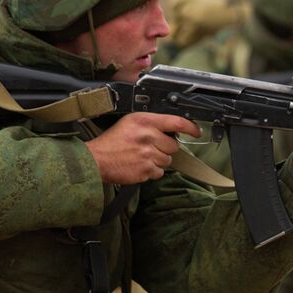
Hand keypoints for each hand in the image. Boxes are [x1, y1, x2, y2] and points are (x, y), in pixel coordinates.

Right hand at [85, 113, 201, 183]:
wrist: (96, 160)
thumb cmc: (112, 141)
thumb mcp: (130, 122)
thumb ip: (151, 123)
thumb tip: (172, 129)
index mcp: (145, 121)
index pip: (176, 121)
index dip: (191, 127)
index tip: (197, 132)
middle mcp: (148, 135)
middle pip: (174, 145)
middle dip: (165, 149)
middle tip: (149, 148)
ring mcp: (147, 153)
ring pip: (167, 160)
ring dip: (158, 161)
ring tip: (142, 157)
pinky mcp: (145, 169)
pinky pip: (159, 172)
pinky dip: (152, 171)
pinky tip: (139, 166)